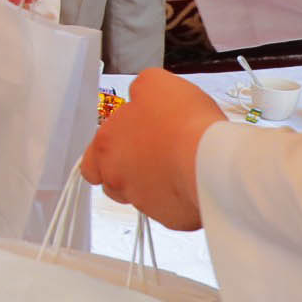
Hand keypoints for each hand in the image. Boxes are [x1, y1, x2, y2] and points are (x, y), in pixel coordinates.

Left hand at [80, 69, 220, 229]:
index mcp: (107, 146)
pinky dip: (181, 196)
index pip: (90, 161)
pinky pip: (172, 208)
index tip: (127, 142)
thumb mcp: (154, 84)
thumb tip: (140, 97)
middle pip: (115, 180)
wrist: (211, 160)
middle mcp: (118, 178)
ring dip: (156, 182)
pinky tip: (195, 178)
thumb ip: (139, 91)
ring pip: (143, 196)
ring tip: (180, 163)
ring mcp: (144, 202)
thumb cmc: (182, 123)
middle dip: (131, 169)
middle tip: (157, 151)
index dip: (107, 153)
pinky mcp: (171, 218)